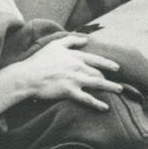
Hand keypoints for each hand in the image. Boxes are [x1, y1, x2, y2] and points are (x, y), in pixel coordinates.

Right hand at [0, 35, 122, 112]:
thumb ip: (70, 41)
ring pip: (98, 83)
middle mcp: (78, 67)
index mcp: (75, 56)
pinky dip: (97, 103)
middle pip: (98, 73)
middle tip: (115, 84)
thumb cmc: (39, 60)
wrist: (27, 76)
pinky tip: (105, 107)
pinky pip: (87, 98)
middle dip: (108, 78)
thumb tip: (84, 40)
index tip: (117, 68)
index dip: (108, 64)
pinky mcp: (70, 91)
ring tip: (120, 90)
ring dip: (111, 87)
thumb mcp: (55, 45)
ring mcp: (75, 79)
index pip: (96, 60)